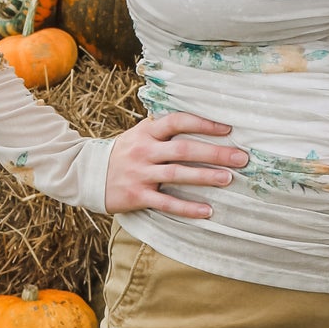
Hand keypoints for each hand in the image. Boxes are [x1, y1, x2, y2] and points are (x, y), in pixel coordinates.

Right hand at [105, 113, 247, 218]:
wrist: (87, 174)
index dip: (203, 124)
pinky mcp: (137, 196)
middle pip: (184, 150)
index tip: (228, 129)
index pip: (178, 121)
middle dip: (215, 153)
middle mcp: (144, 150)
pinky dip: (187, 207)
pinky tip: (207, 211)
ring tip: (229, 179)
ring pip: (177, 174)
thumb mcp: (139, 134)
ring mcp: (140, 174)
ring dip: (205, 177)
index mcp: (147, 131)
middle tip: (241, 158)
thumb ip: (162, 128)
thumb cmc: (123, 153)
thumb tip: (197, 117)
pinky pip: (166, 203)